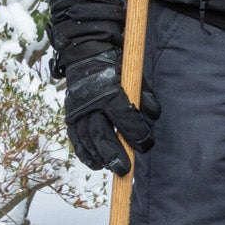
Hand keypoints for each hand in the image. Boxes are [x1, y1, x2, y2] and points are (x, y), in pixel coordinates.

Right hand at [64, 59, 160, 174]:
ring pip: (86, 139)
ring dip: (99, 157)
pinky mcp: (70, 115)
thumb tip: (154, 115)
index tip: (146, 144)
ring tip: (111, 169)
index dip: (136, 133)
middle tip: (125, 169)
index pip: (124, 117)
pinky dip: (84, 153)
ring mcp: (78, 110)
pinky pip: (76, 138)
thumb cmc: (116, 67)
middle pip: (101, 133)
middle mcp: (91, 103)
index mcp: (110, 91)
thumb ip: (145, 96)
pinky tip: (95, 164)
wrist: (86, 55)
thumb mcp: (135, 76)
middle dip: (114, 153)